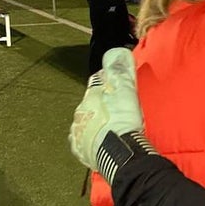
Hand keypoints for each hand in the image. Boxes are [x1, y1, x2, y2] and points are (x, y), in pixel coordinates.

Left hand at [68, 48, 143, 172]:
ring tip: (110, 130)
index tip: (116, 89)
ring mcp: (78, 134)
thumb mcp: (125, 90)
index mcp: (89, 98)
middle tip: (116, 112)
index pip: (96, 86)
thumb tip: (116, 52)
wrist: (118, 153)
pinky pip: (84, 145)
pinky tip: (102, 145)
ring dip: (95, 126)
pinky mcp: (81, 152)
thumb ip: (120, 71)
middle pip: (89, 106)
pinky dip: (92, 143)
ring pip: (85, 125)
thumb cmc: (121, 121)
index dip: (106, 87)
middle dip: (100, 108)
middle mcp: (80, 115)